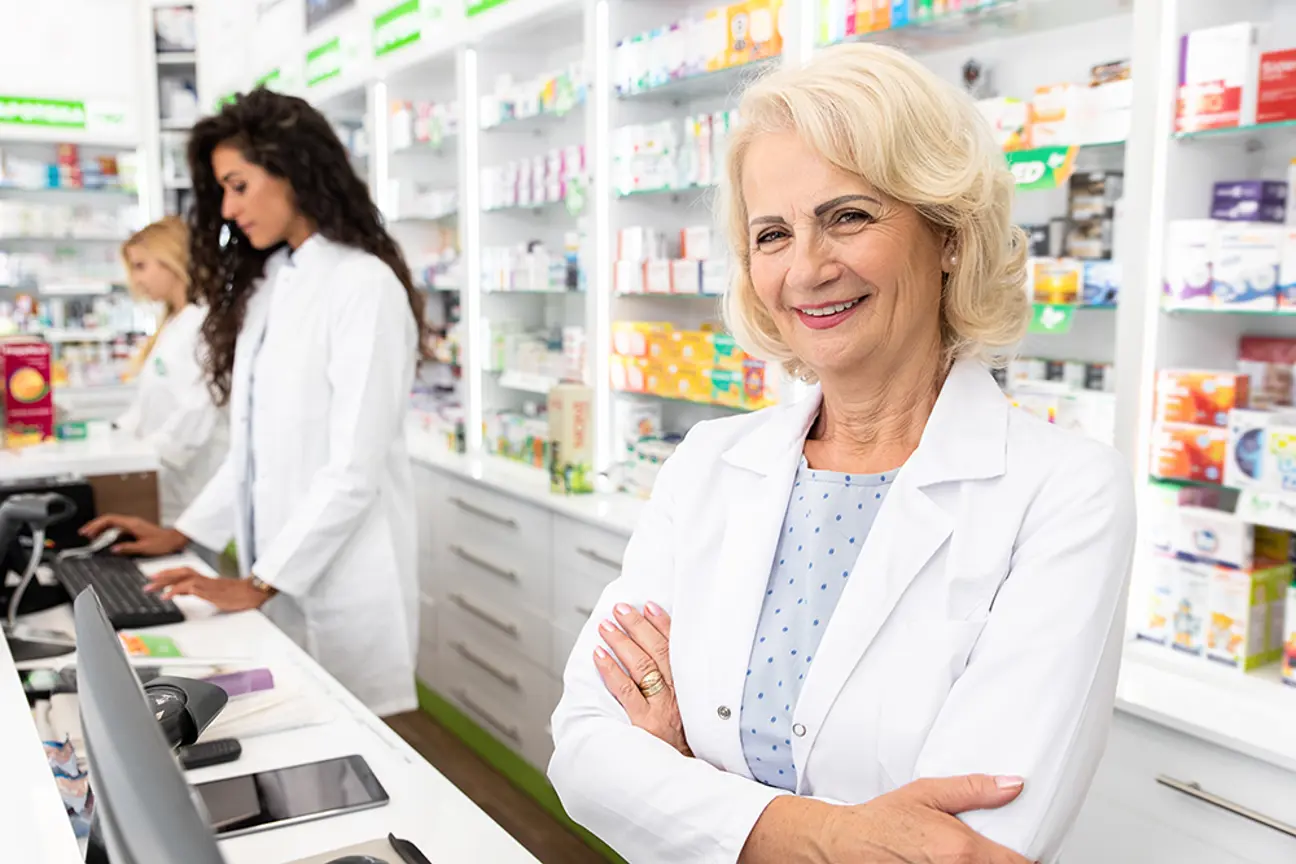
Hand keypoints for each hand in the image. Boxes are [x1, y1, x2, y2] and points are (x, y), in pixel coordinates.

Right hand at [80, 514, 187, 557]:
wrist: (175, 540)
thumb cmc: (163, 543)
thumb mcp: (144, 548)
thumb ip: (127, 548)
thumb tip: (113, 549)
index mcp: (132, 524)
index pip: (109, 520)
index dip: (96, 525)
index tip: (86, 531)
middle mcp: (132, 523)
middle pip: (109, 520)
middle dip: (95, 526)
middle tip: (84, 534)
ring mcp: (133, 526)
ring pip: (113, 525)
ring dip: (102, 530)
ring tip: (92, 537)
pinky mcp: (135, 530)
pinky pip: (119, 530)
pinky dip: (110, 534)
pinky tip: (107, 542)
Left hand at [145, 568, 270, 612]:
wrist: (254, 592)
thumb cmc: (242, 595)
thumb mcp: (220, 594)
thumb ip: (205, 592)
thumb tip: (192, 593)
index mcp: (208, 580)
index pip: (185, 573)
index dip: (171, 574)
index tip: (157, 577)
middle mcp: (205, 579)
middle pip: (181, 572)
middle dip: (164, 575)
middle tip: (149, 581)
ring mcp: (207, 584)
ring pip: (182, 577)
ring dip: (165, 581)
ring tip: (152, 587)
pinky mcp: (209, 591)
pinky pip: (188, 588)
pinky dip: (175, 591)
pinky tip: (167, 596)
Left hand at [593, 601, 691, 756]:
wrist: (689, 778)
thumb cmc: (692, 746)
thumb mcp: (697, 713)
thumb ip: (687, 689)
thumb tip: (667, 662)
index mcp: (693, 687)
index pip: (677, 647)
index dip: (663, 624)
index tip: (650, 606)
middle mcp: (679, 694)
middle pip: (657, 651)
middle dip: (638, 626)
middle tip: (621, 609)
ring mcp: (662, 708)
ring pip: (641, 665)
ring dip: (621, 642)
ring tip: (606, 627)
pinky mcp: (645, 723)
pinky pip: (625, 690)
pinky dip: (611, 670)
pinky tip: (599, 656)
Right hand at [741, 775, 1031, 863]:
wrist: (847, 843)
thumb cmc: (884, 820)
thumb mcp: (928, 793)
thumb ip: (973, 789)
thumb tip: (1013, 785)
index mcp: (962, 851)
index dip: (1029, 860)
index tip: (1028, 854)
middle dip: (1004, 862)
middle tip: (998, 853)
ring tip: (978, 856)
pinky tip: (958, 862)